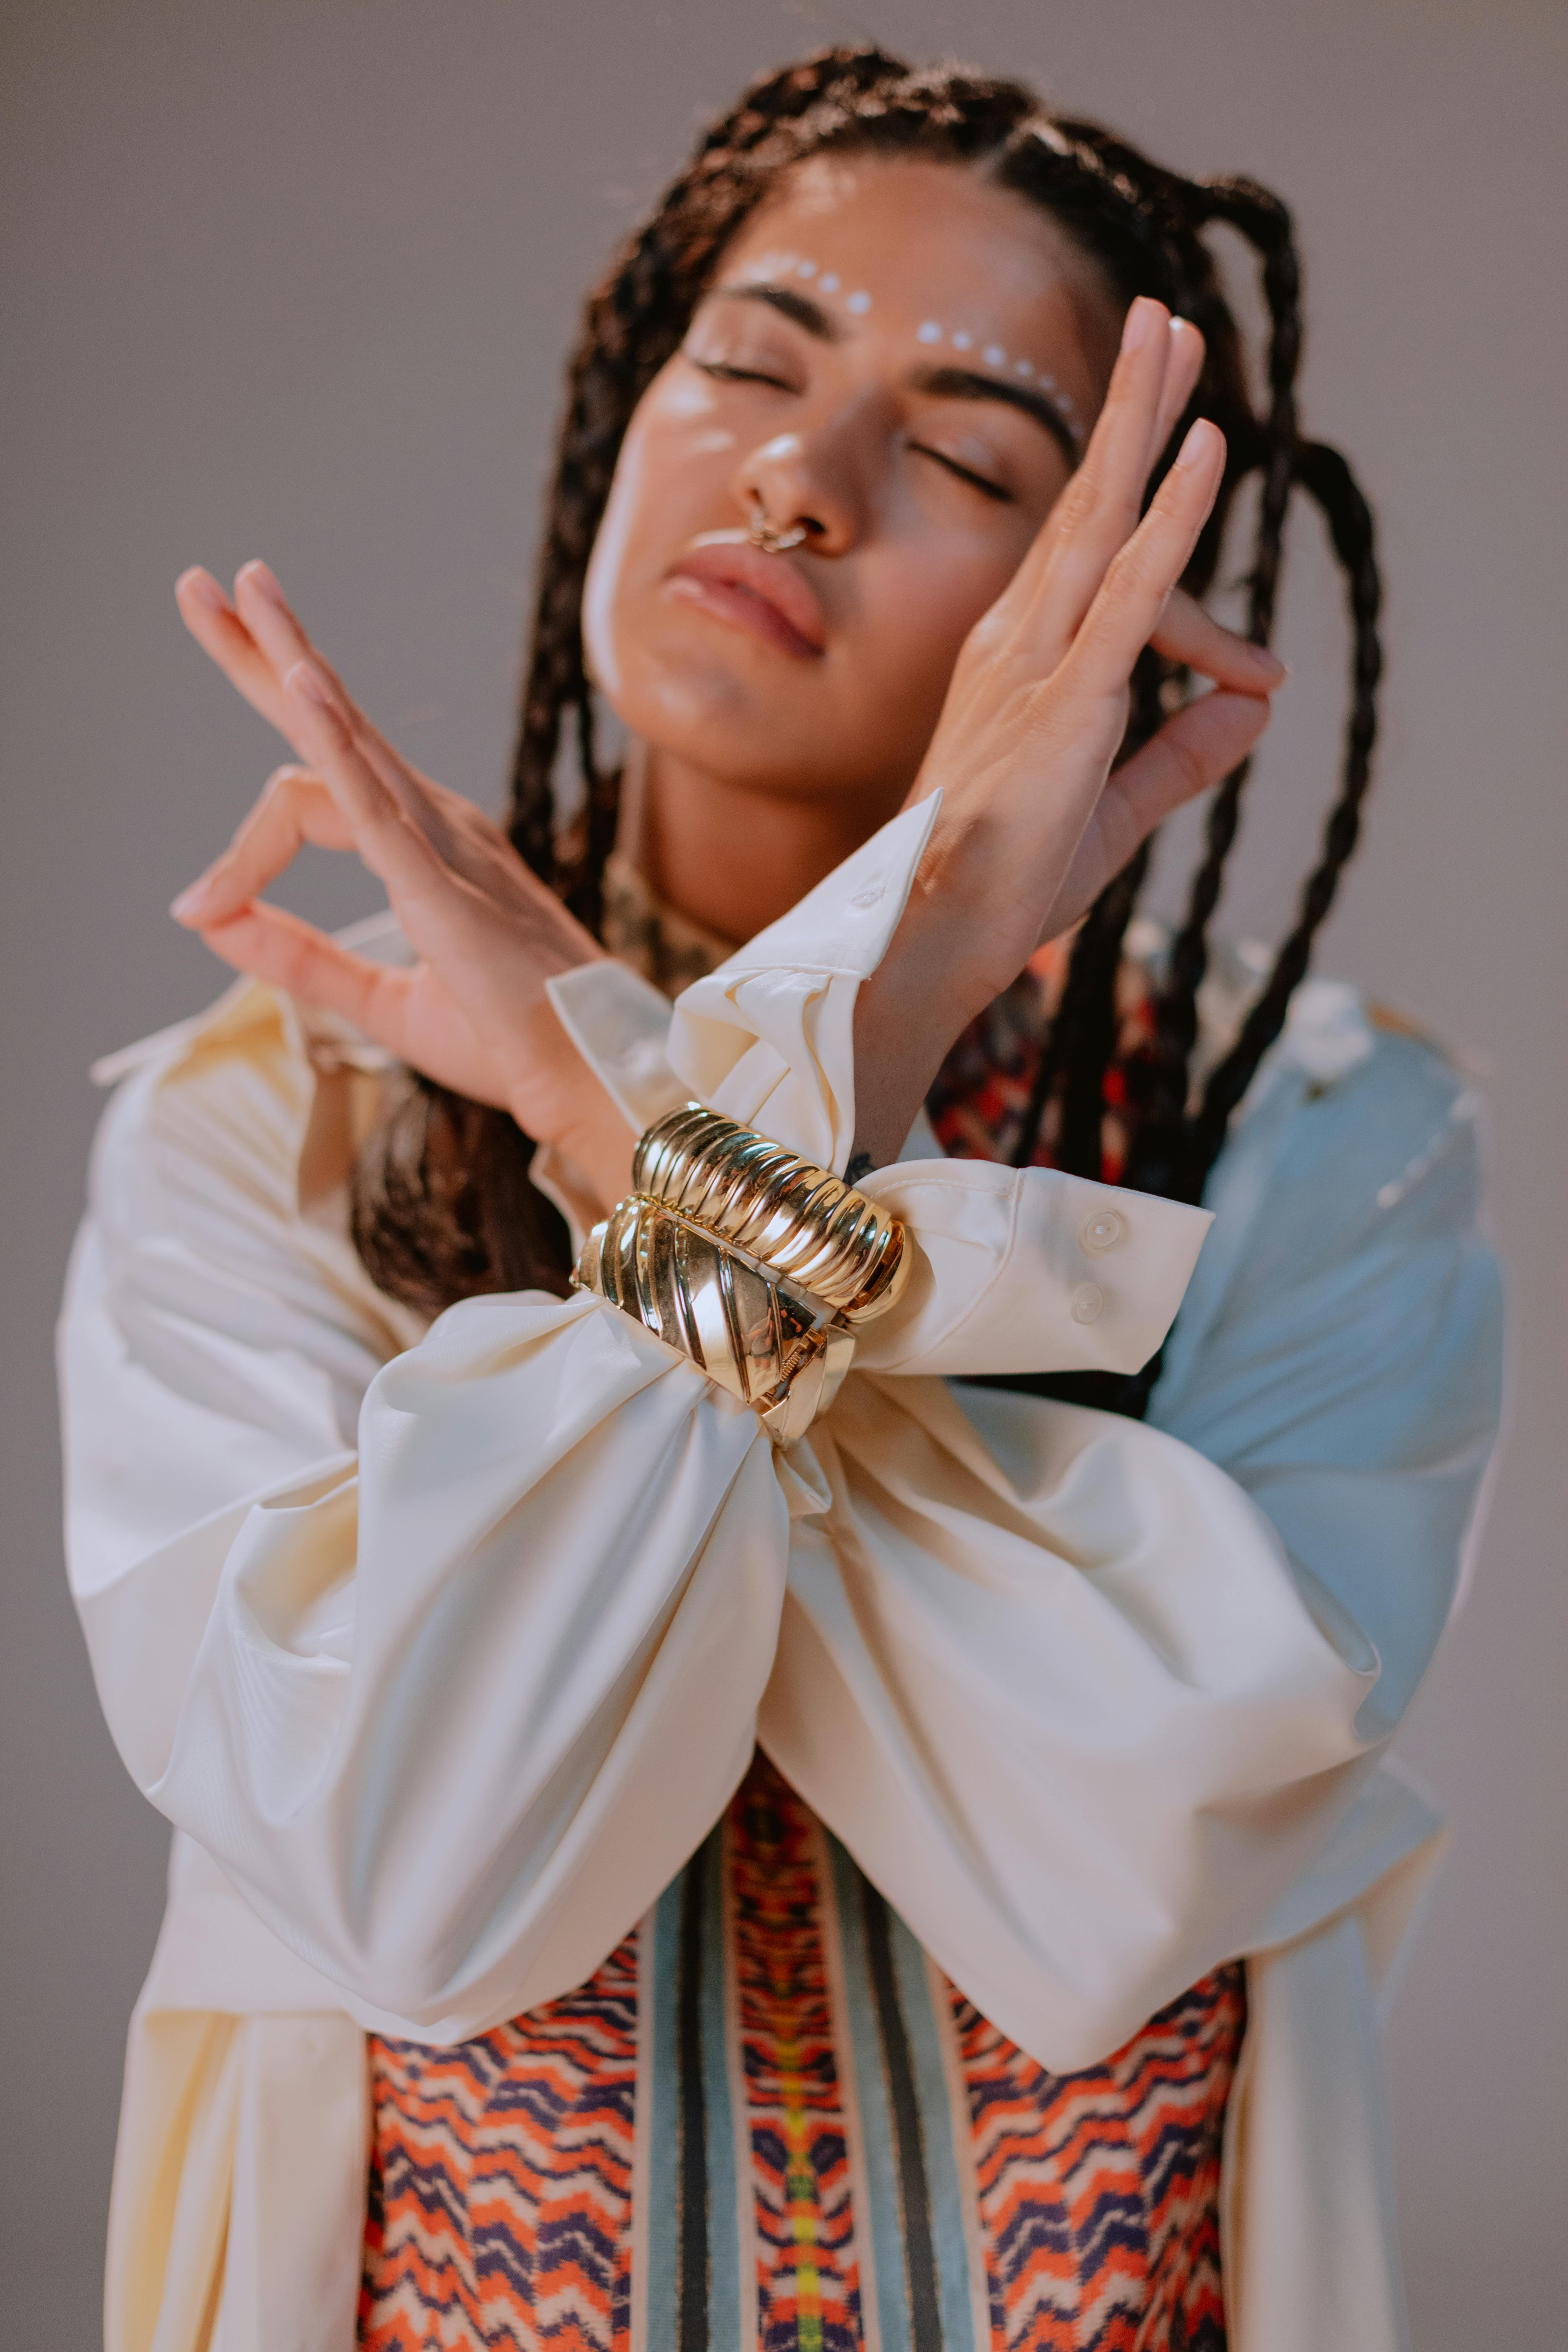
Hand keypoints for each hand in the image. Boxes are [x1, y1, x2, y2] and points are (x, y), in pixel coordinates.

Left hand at [169, 562, 633, 1210]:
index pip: (310, 801)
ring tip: (232, 594)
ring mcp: (446, 844)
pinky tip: (299, 686)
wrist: (590, 1078)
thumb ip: (293, 955)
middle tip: (201, 585)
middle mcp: (438, 824)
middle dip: (263, 650)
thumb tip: (203, 917)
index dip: (240, 850)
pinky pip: (374, 802)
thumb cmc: (512, 1041)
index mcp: (428, 848)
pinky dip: (332, 742)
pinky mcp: (443, 884)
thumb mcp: (378, 999)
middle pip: (331, 720)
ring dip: (286, 662)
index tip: (194, 905)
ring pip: (347, 736)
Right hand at [853, 298, 1285, 1165]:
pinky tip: (1207, 450)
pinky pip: (1134, 589)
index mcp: (1021, 665)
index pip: (1104, 570)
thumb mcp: (1115, 810)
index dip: (1169, 533)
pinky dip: (1175, 517)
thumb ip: (1182, 754)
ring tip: (1176, 334)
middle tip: (1164, 321)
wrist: (928, 938)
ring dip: (1143, 421)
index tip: (1223, 540)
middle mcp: (1019, 644)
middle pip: (1088, 501)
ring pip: (1103, 515)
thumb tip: (1255, 707)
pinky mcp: (1070, 698)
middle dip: (1131, 408)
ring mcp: (1039, 664)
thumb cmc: (1002, 884)